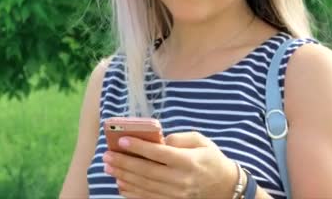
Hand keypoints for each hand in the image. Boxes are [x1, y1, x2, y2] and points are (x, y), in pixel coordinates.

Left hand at [102, 131, 238, 198]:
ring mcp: (176, 194)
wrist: (225, 186)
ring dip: (124, 176)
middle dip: (124, 163)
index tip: (121, 140)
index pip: (159, 154)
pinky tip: (120, 184)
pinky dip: (132, 192)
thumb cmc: (210, 158)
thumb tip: (158, 140)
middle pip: (147, 171)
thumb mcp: (200, 140)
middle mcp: (180, 180)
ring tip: (109, 168)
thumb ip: (179, 138)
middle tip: (107, 155)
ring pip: (144, 186)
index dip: (139, 147)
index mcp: (188, 161)